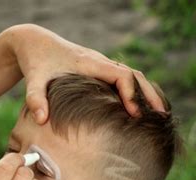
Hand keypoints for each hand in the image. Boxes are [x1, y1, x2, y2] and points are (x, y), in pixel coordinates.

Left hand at [2, 24, 164, 121]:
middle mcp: (98, 62)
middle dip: (149, 94)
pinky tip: (136, 107)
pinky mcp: (95, 70)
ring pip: (130, 76)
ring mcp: (98, 65)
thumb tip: (41, 120)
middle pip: (134, 75)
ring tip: (157, 114)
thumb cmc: (34, 61)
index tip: (135, 114)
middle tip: (162, 116)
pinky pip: (121, 78)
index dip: (131, 94)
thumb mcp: (33, 80)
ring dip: (144, 92)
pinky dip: (133, 91)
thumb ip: (35, 98)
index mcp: (89, 63)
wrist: (33, 42)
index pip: (121, 75)